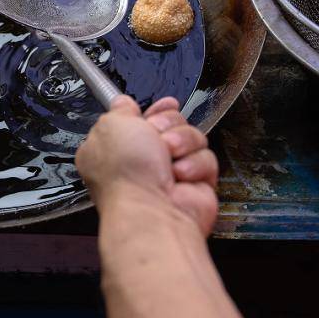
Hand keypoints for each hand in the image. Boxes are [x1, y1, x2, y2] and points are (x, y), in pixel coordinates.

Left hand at [76, 96, 218, 235]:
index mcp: (116, 147)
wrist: (153, 213)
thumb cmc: (127, 174)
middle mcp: (142, 161)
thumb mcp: (111, 126)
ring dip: (183, 143)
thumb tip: (124, 103)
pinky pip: (207, 158)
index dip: (154, 111)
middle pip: (171, 122)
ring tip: (171, 160)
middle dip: (168, 125)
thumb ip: (120, 110)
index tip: (161, 108)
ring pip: (192, 137)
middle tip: (159, 140)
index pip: (141, 118)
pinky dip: (195, 165)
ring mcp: (170, 173)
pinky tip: (182, 177)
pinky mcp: (196, 184)